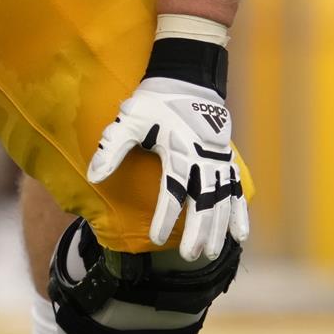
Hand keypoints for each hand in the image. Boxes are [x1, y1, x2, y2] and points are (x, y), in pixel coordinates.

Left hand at [87, 78, 249, 259]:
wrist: (187, 78)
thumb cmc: (154, 101)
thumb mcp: (129, 119)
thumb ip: (112, 148)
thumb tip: (93, 176)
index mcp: (179, 150)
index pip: (173, 191)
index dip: (165, 216)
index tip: (156, 238)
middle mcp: (202, 158)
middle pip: (204, 201)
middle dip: (197, 230)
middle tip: (189, 255)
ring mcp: (218, 160)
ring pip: (222, 200)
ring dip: (217, 228)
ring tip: (210, 253)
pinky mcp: (226, 159)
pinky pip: (237, 189)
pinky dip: (239, 212)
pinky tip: (240, 235)